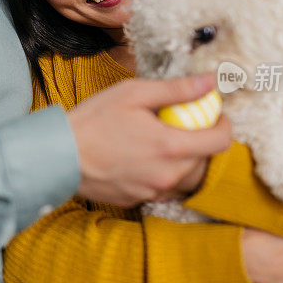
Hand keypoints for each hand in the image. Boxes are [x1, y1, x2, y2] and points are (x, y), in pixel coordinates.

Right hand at [67, 74, 231, 206]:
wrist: (59, 156)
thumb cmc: (93, 120)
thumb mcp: (134, 93)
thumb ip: (176, 89)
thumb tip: (210, 81)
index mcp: (170, 147)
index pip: (220, 141)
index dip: (224, 125)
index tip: (215, 114)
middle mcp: (167, 175)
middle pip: (204, 159)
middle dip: (200, 140)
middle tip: (180, 122)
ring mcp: (153, 191)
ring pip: (184, 175)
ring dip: (180, 158)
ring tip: (158, 140)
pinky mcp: (138, 201)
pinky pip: (162, 187)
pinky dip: (160, 172)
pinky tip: (140, 157)